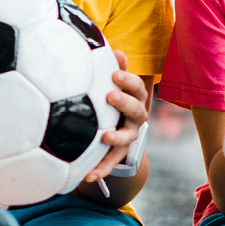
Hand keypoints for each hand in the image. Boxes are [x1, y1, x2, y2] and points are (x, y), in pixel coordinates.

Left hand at [83, 51, 146, 182]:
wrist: (117, 126)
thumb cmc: (112, 97)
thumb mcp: (115, 83)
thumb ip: (114, 68)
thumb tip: (115, 49)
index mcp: (134, 98)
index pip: (136, 87)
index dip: (128, 80)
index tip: (114, 74)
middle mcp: (135, 117)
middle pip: (136, 110)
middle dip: (124, 102)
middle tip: (110, 95)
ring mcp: (128, 137)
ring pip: (127, 139)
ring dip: (116, 138)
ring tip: (104, 137)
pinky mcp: (118, 154)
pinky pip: (111, 163)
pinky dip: (101, 170)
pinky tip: (88, 176)